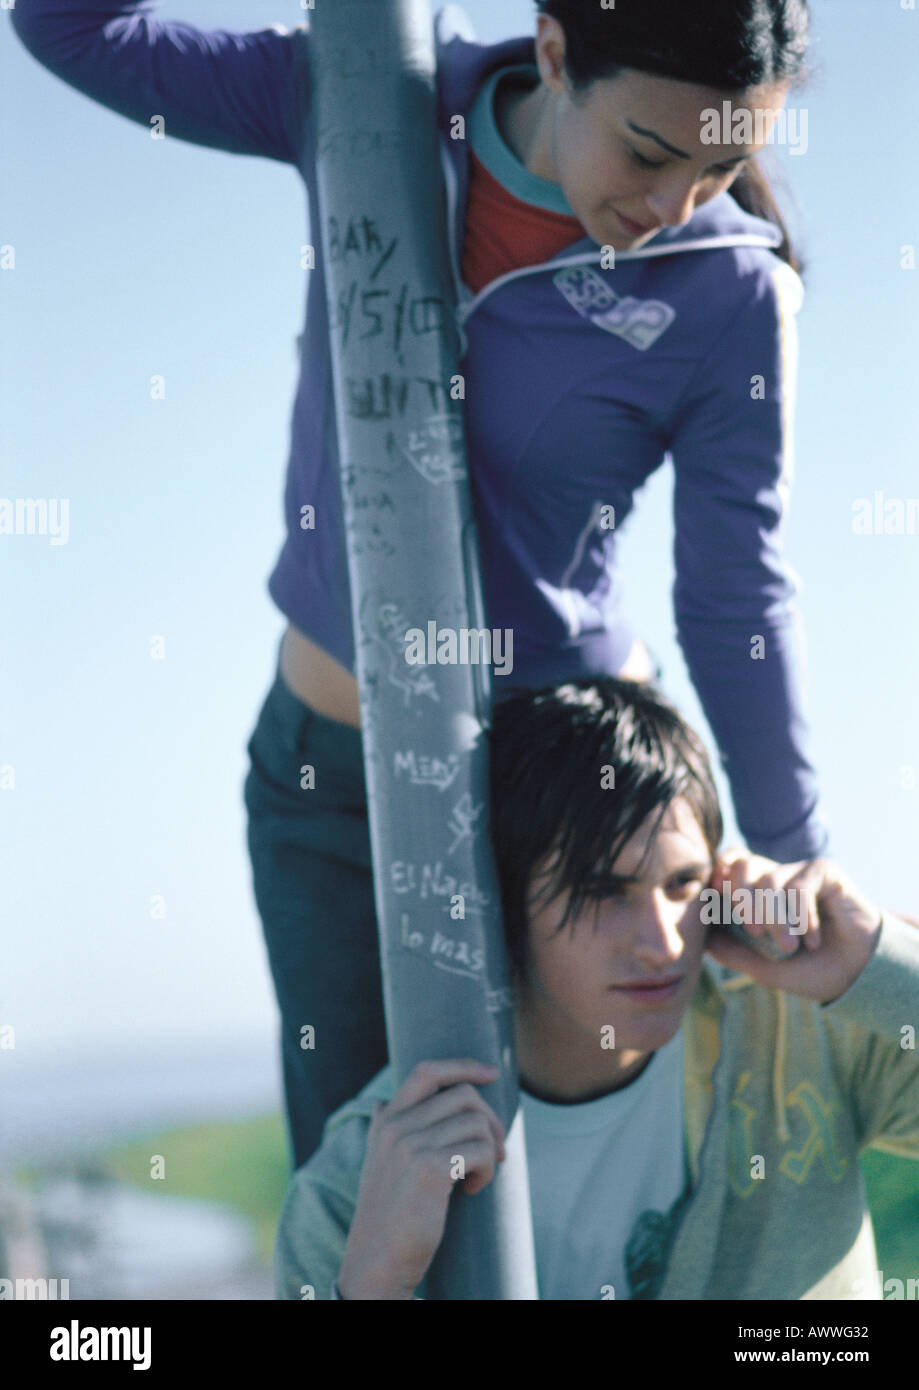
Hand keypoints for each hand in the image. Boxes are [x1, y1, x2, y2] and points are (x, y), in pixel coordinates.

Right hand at [336, 1058, 505, 1299]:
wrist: (377, 1261)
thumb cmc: (387, 1214)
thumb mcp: (378, 1163)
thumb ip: (385, 1130)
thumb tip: (381, 1102)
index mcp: (386, 1120)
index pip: (427, 1071)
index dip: (463, 1066)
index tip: (492, 1074)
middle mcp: (396, 1125)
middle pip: (463, 1095)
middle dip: (490, 1120)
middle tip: (496, 1151)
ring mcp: (411, 1144)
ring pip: (477, 1123)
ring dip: (489, 1151)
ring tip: (476, 1178)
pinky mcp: (430, 1168)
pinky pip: (480, 1151)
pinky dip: (487, 1171)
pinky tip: (472, 1190)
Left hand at [705, 851, 882, 1002]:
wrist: (857, 976)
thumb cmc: (811, 970)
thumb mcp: (766, 968)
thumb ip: (735, 953)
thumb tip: (702, 939)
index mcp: (756, 895)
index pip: (727, 868)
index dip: (719, 880)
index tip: (717, 905)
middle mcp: (775, 878)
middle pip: (743, 865)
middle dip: (742, 900)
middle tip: (754, 932)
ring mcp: (798, 871)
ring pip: (769, 881)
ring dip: (775, 918)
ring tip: (790, 947)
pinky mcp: (824, 871)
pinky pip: (799, 886)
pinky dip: (802, 916)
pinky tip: (813, 939)